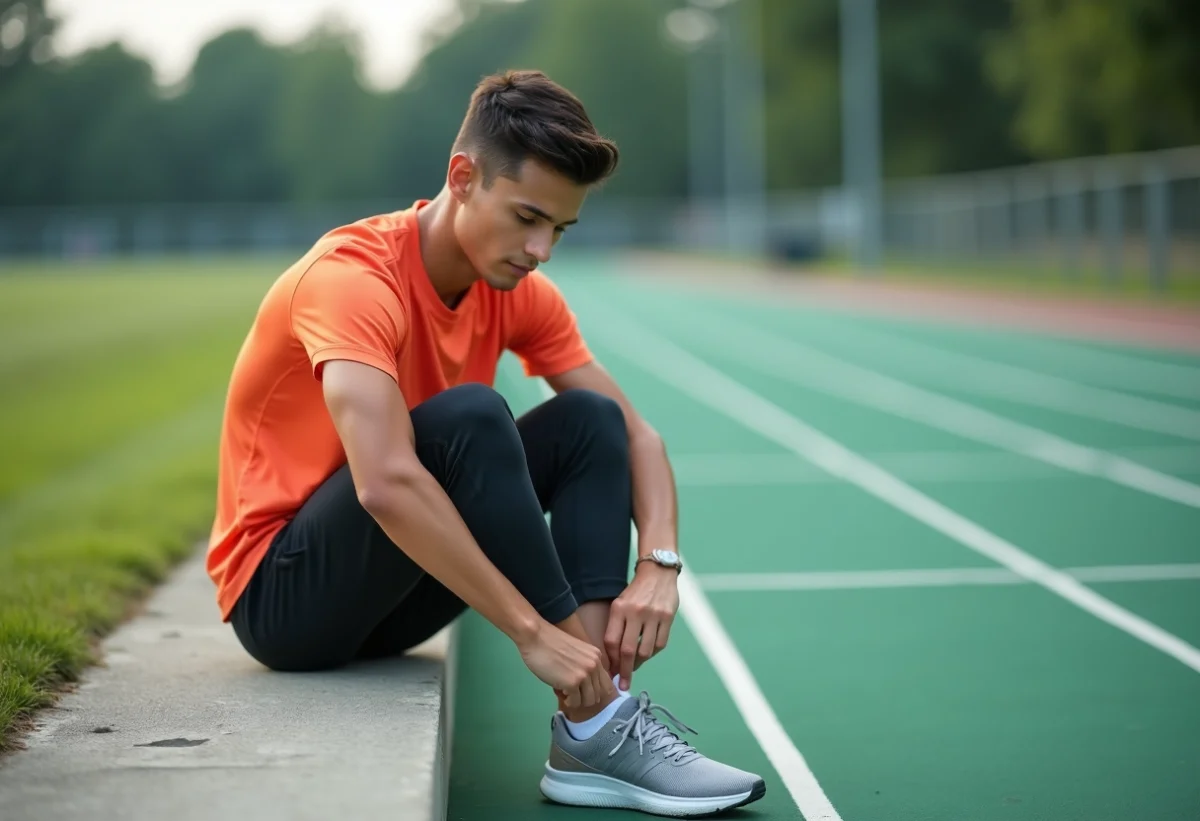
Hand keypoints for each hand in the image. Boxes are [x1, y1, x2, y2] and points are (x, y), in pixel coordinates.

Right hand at [516, 620, 611, 708]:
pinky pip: (575, 702)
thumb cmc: (549, 643)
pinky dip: (568, 702)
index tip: (583, 691)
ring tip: (566, 692)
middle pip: (599, 694)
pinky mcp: (572, 683)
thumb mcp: (576, 653)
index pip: (606, 683)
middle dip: (585, 697)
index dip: (595, 691)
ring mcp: (584, 675)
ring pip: (589, 701)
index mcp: (596, 656)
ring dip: (577, 701)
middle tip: (572, 692)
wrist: (535, 636)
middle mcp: (594, 665)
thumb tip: (586, 686)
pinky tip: (561, 692)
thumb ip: (585, 665)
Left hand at [605, 562, 679, 690]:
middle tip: (622, 685)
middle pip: (628, 650)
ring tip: (634, 668)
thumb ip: (616, 628)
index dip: (611, 661)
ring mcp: (653, 615)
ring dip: (639, 664)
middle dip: (624, 671)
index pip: (612, 642)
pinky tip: (647, 655)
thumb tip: (612, 659)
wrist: (657, 573)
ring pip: (645, 651)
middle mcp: (636, 612)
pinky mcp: (668, 617)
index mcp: (619, 608)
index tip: (610, 673)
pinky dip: (652, 653)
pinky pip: (660, 644)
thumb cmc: (635, 593)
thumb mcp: (619, 604)